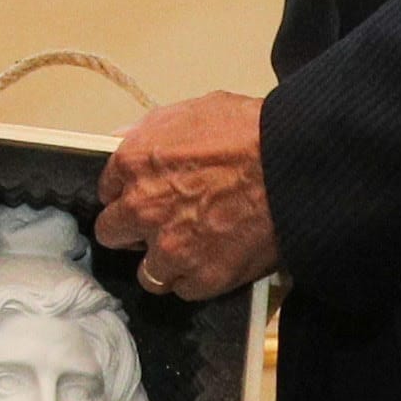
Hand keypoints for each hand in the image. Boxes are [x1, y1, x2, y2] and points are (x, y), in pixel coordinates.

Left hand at [96, 91, 277, 300]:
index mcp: (134, 164)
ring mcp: (170, 248)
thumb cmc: (250, 132)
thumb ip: (151, 129)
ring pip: (147, 272)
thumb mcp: (194, 110)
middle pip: (112, 234)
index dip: (128, 193)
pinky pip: (185, 289)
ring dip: (165, 262)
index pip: (106, 191)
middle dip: (132, 230)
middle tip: (162, 224)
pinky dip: (197, 279)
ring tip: (193, 248)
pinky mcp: (202, 277)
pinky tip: (215, 259)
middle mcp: (143, 209)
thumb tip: (125, 137)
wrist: (293, 166)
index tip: (144, 195)